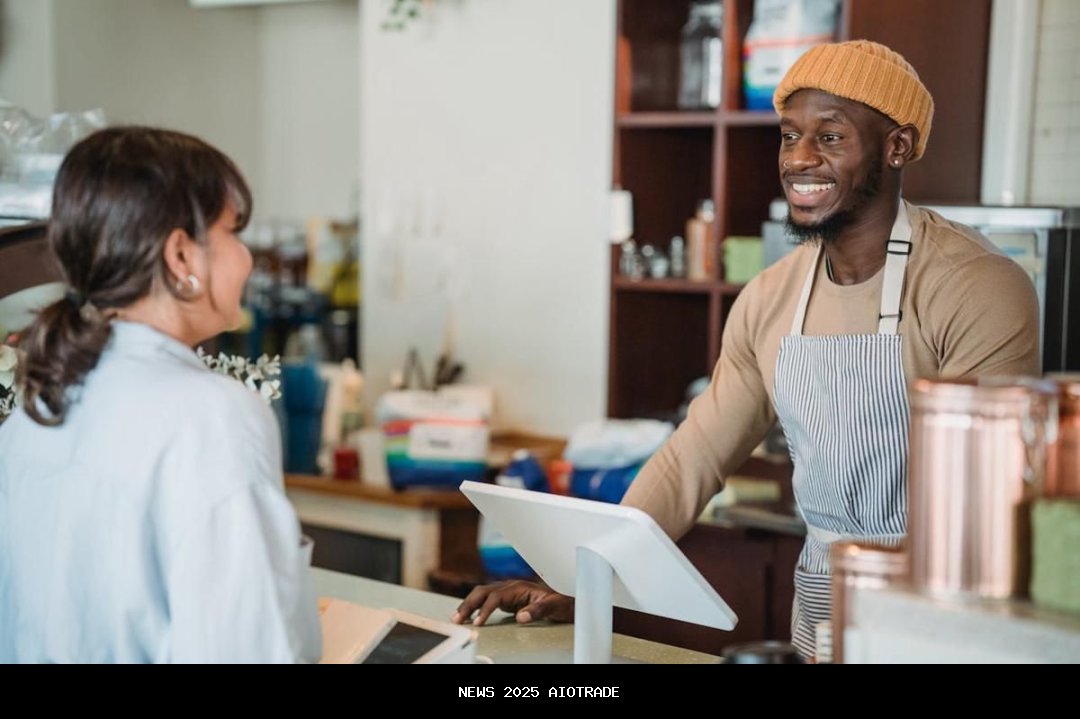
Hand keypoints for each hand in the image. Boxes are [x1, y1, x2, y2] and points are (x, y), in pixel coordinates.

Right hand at [451, 579, 573, 626]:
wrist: (569, 598)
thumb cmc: (563, 601)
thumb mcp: (554, 606)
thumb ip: (538, 610)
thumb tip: (520, 617)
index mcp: (519, 587)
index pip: (495, 597)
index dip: (484, 610)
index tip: (477, 622)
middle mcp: (511, 586)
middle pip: (483, 592)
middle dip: (468, 604)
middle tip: (457, 619)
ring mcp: (508, 592)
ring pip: (482, 594)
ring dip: (468, 604)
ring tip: (456, 617)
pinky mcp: (508, 599)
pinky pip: (487, 600)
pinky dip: (475, 607)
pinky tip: (469, 615)